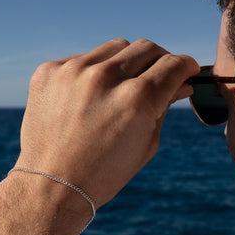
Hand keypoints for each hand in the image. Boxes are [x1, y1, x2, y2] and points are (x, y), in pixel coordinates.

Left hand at [16, 38, 198, 208]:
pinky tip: (86, 97)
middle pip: (146, 48)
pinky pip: (82, 59)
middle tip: (155, 78)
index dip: (185, 67)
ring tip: (116, 91)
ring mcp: (73, 71)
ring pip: (114, 49)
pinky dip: (92, 73)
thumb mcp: (145, 145)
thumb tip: (181, 84)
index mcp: (136, 100)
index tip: (185, 70)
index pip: (173, 64)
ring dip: (124, 65)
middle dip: (158, 61)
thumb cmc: (103, 174)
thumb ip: (164, 108)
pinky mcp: (48, 72)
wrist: (52, 186)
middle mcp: (105, 78)